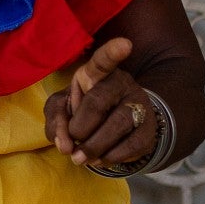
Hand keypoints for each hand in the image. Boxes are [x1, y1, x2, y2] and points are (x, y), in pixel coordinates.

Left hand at [45, 37, 157, 169]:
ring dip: (95, 146)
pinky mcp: (148, 128)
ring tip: (81, 158)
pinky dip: (111, 157)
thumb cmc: (82, 110)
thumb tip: (65, 144)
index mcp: (96, 73)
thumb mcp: (62, 108)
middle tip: (70, 146)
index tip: (126, 45)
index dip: (112, 52)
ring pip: (119, 123)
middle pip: (99, 101)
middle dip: (80, 128)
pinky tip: (101, 159)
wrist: (115, 126)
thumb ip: (55, 120)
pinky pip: (133, 143)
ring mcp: (138, 104)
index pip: (102, 60)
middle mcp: (121, 83)